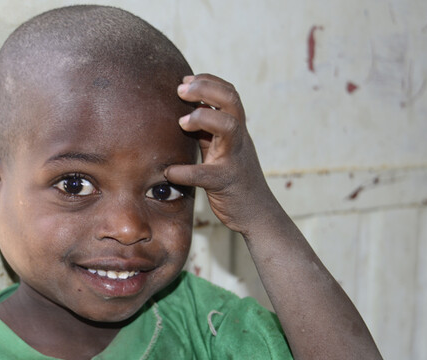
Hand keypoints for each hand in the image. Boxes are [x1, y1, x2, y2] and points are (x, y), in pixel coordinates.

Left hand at [166, 74, 275, 234]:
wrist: (257, 213)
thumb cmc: (234, 180)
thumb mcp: (222, 151)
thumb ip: (207, 133)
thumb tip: (181, 114)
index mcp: (237, 130)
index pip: (229, 94)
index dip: (208, 81)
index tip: (185, 80)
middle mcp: (238, 140)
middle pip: (231, 101)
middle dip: (206, 89)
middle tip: (180, 89)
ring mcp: (234, 159)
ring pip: (229, 127)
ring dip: (204, 117)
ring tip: (182, 123)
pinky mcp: (225, 183)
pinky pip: (205, 174)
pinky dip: (185, 172)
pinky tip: (169, 172)